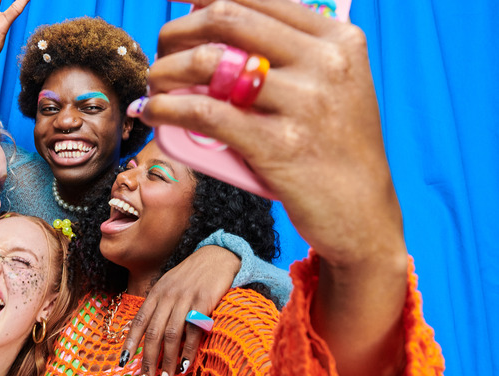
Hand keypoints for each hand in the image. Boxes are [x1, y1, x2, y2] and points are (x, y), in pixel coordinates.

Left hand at [121, 246, 239, 375]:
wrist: (218, 256)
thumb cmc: (192, 276)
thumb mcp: (170, 286)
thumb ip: (159, 307)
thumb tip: (148, 335)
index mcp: (156, 293)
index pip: (139, 321)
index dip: (130, 343)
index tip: (123, 363)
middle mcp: (167, 295)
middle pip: (153, 333)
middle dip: (148, 360)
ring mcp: (185, 298)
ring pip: (171, 335)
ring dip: (167, 361)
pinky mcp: (204, 300)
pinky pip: (193, 330)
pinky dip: (188, 350)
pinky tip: (185, 365)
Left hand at [137, 0, 407, 375]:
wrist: (362, 214)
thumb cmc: (337, 148)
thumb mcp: (337, 86)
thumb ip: (295, 53)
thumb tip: (221, 25)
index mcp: (337, 39)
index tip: (181, 2)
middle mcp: (324, 62)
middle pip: (227, 18)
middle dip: (179, 29)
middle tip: (161, 48)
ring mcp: (304, 103)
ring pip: (209, 63)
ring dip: (165, 69)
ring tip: (154, 84)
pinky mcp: (278, 145)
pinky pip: (205, 113)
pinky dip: (169, 109)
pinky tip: (154, 112)